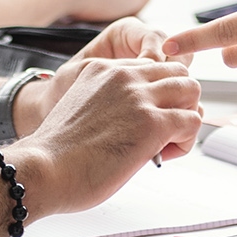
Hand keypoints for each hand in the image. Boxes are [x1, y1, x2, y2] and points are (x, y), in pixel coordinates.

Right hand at [17, 56, 202, 216]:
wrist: (43, 169)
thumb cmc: (57, 153)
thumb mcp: (84, 107)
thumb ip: (111, 103)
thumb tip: (134, 122)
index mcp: (105, 69)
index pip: (153, 67)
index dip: (158, 95)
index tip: (146, 119)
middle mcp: (125, 76)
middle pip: (178, 72)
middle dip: (179, 101)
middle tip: (165, 130)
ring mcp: (140, 97)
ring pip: (191, 91)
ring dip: (186, 117)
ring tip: (167, 143)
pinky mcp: (152, 123)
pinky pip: (193, 121)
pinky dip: (186, 141)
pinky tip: (163, 155)